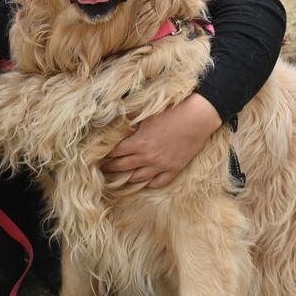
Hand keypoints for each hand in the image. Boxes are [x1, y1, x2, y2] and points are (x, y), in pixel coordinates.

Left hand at [101, 92, 221, 189]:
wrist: (197, 118)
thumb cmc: (172, 111)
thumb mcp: (146, 112)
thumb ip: (129, 116)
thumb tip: (114, 116)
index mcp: (138, 142)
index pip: (116, 152)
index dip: (105, 155)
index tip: (97, 157)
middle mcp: (147, 157)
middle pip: (123, 167)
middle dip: (110, 169)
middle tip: (101, 171)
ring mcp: (161, 166)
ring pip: (138, 178)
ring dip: (126, 179)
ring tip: (117, 181)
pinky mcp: (174, 169)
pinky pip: (159, 182)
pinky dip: (149, 184)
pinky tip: (143, 184)